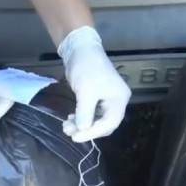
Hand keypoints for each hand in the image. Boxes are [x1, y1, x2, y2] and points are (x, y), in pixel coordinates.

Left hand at [58, 26, 130, 142]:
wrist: (80, 48)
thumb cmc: (86, 68)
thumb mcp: (85, 92)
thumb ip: (85, 114)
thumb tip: (82, 130)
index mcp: (119, 99)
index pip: (109, 124)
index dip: (92, 133)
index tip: (75, 137)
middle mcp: (117, 101)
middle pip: (105, 124)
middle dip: (87, 129)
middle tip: (69, 131)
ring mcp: (108, 98)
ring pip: (97, 120)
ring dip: (82, 124)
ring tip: (66, 125)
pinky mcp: (98, 96)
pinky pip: (93, 113)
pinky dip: (82, 117)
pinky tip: (71, 118)